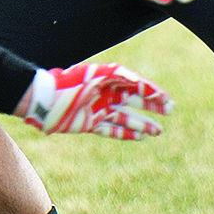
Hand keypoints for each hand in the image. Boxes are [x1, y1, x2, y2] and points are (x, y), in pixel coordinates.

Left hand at [16, 63, 172, 138]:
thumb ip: (114, 75)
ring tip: (158, 131)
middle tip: (170, 111)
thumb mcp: (92, 77)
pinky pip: (112, 130)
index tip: (166, 99)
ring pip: (126, 118)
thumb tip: (137, 79)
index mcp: (107, 79)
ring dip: (142, 124)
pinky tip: (140, 138)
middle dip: (152, 106)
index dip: (151, 91)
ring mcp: (98, 110)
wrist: (43, 101)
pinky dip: (126, 134)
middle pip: (134, 100)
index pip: (135, 84)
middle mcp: (105, 94)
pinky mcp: (90, 124)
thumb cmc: (67, 84)